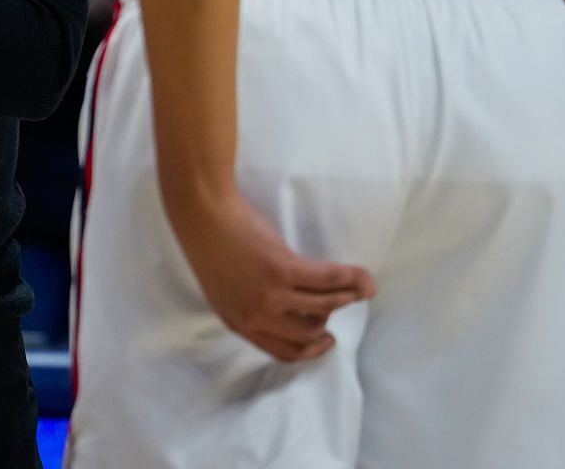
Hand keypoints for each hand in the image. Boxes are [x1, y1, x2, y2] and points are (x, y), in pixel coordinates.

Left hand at [166, 189, 374, 363]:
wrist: (201, 212)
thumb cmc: (209, 242)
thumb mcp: (222, 288)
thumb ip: (247, 304)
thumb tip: (282, 308)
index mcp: (238, 323)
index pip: (281, 352)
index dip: (308, 351)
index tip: (322, 341)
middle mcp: (255, 315)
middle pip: (305, 336)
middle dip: (326, 328)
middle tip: (336, 315)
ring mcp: (270, 294)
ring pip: (323, 308)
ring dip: (346, 300)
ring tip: (358, 292)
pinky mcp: (283, 270)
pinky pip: (329, 280)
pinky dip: (352, 280)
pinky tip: (364, 279)